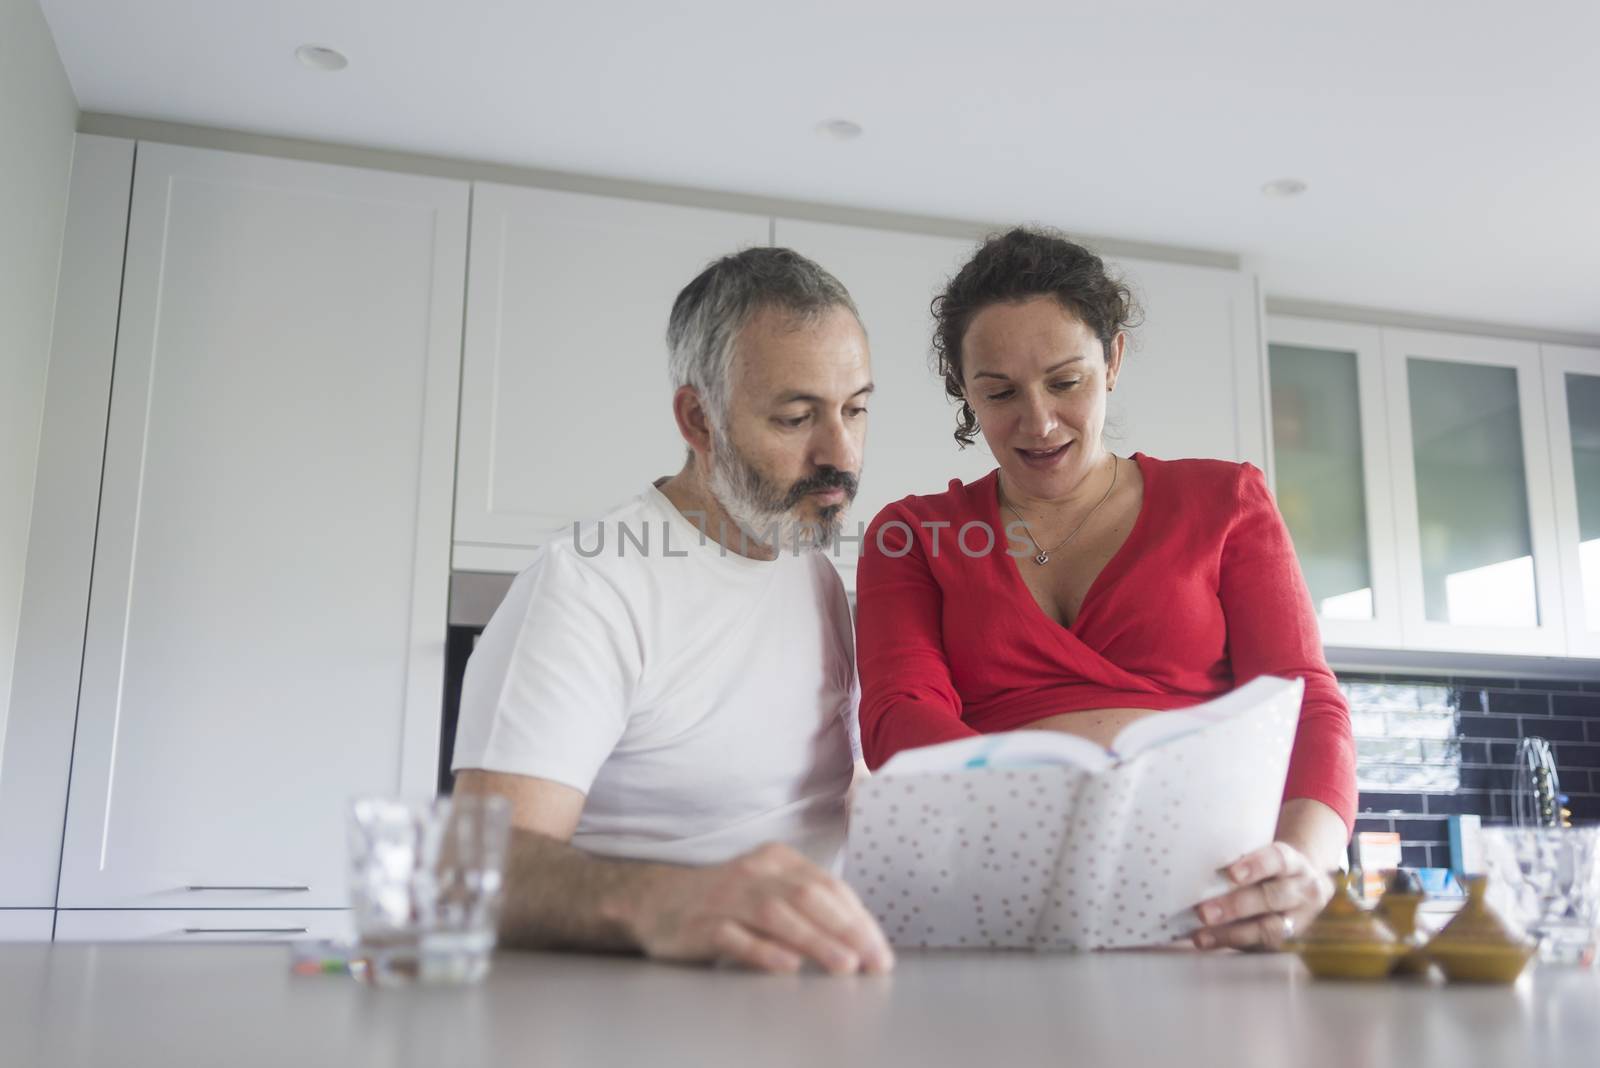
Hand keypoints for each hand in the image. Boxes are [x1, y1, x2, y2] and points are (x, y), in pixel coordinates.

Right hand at [621, 842, 894, 974]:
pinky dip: (764, 951)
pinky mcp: (700, 925)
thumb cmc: (722, 899)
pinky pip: (735, 937)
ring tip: (844, 965)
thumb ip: (806, 904)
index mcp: (777, 860)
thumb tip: (858, 937)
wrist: (652, 899)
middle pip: (808, 897)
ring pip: (777, 915)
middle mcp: (754, 873)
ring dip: (815, 941)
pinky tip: (788, 966)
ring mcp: (725, 898)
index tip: (881, 951)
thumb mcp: (767, 886)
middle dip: (847, 930)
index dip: (858, 919)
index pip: (827, 887)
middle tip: (874, 961)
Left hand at [1190, 841, 1332, 950]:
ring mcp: (1299, 920)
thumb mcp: (1263, 855)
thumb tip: (1192, 865)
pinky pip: (1262, 947)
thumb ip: (1238, 860)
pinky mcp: (1288, 942)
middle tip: (1204, 912)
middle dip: (1236, 906)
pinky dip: (1233, 945)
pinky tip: (1209, 942)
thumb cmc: (1268, 867)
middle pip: (1272, 898)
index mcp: (1294, 863)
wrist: (1302, 887)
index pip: (1279, 860)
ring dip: (1232, 933)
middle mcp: (1302, 891)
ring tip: (1201, 936)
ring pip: (1270, 929)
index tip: (1232, 873)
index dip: (1256, 866)